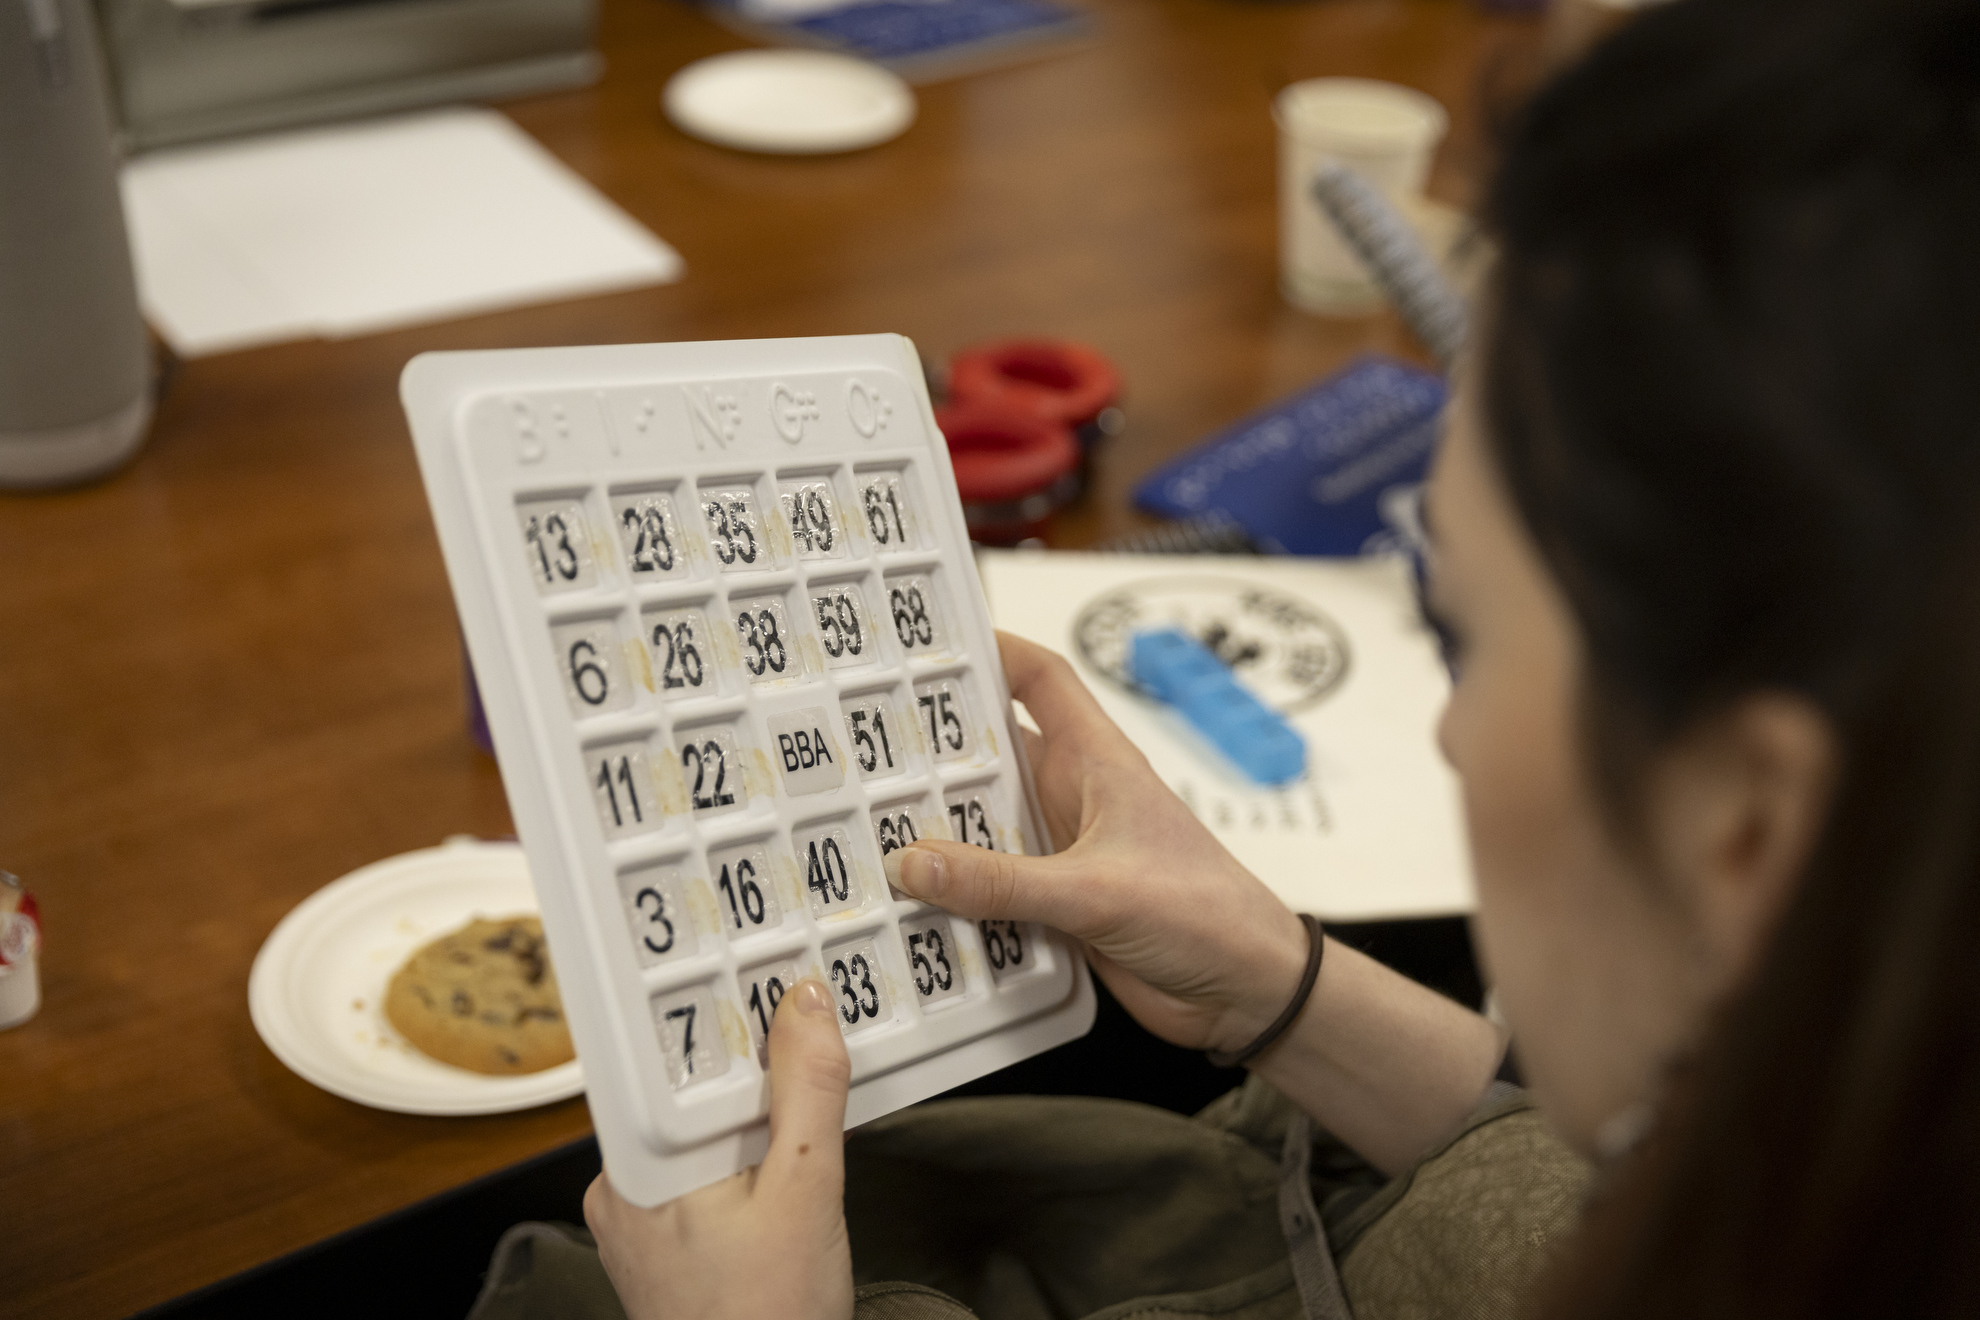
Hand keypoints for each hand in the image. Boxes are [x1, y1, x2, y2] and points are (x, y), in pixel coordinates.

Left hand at [584, 979, 854, 1319]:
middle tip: (805, 1008)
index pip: (670, 1052)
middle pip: (690, 1083)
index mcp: (635, 1164)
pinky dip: (750, 1147)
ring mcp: (641, 1214)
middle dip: (752, 1054)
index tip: (763, 960)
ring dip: (758, 1103)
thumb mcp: (805, 1190)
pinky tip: (790, 1150)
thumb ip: (806, 1090)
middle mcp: (623, 1184)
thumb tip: (807, 1002)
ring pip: (704, 1123)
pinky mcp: (664, 1237)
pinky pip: (706, 1163)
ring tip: (808, 1077)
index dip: (719, 1001)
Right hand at [890, 632, 1309, 1056]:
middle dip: (930, 753)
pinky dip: (949, 899)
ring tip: (857, 830)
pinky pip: (986, 892)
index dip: (991, 649)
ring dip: (933, 835)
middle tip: (856, 749)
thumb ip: (1004, 881)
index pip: (1040, 679)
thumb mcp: (1097, 890)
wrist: (1246, 993)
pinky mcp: (1052, 908)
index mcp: (1095, 761)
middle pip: (988, 756)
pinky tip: (901, 908)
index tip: (924, 643)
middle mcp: (1071, 799)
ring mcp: (1059, 855)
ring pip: (979, 830)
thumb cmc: (1206, 914)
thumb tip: (914, 862)